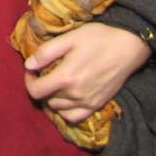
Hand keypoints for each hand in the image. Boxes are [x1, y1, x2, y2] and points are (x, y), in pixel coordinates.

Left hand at [23, 23, 150, 123]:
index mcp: (66, 77)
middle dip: (41, 86)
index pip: (36, 91)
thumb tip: (28, 65)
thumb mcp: (69, 38)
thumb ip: (46, 52)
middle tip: (44, 72)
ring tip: (55, 83)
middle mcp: (75, 95)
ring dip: (52, 98)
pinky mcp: (97, 104)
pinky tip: (67, 97)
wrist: (127, 46)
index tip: (31, 69)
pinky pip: (75, 117)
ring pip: (58, 109)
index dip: (28, 80)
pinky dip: (66, 111)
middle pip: (46, 99)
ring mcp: (87, 102)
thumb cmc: (97, 38)